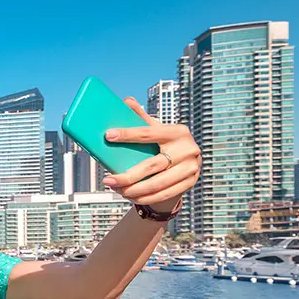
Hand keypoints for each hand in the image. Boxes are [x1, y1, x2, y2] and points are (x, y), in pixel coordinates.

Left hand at [102, 97, 201, 211]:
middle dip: (127, 176)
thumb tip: (126, 101)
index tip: (108, 135)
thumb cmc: (164, 143)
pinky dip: (145, 198)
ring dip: (133, 190)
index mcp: (177, 131)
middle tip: (107, 180)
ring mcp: (191, 167)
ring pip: (157, 183)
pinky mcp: (191, 182)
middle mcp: (187, 149)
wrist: (187, 162)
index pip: (148, 133)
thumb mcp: (156, 129)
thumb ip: (142, 117)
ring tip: (116, 190)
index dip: (128, 134)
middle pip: (152, 165)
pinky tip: (130, 196)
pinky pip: (164, 194)